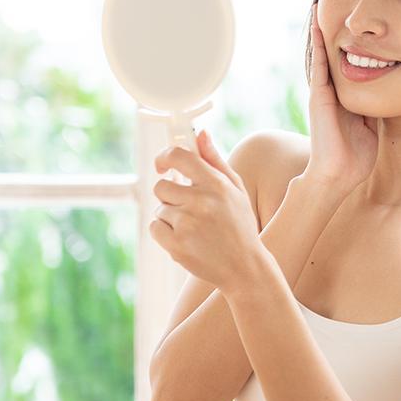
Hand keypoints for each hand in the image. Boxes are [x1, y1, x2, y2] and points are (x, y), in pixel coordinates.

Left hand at [149, 129, 268, 293]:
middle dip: (170, 196)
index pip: (179, 156)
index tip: (162, 164)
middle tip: (188, 208)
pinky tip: (186, 239)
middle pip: (161, 186)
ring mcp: (187, 224)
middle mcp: (200, 201)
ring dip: (171, 217)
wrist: (244, 267)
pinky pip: (155, 227)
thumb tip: (200, 133)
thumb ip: (215, 160)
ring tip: (194, 229)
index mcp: (215, 184)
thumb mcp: (236, 190)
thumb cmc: (240, 225)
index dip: (164, 157)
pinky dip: (165, 234)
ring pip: (160, 209)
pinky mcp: (176, 245)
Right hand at [305, 2, 378, 192]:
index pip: (346, 65)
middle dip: (331, 31)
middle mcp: (330, 92)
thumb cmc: (355, 156)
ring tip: (317, 5)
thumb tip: (388, 92)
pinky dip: (317, 44)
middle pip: (331, 54)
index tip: (352, 26)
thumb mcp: (371, 125)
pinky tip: (316, 24)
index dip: (348, 45)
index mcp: (343, 98)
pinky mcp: (319, 96)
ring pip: (321, 54)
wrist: (339, 174)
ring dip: (319, 30)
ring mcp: (322, 92)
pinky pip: (318, 64)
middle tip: (330, 3)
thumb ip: (374, 107)